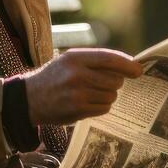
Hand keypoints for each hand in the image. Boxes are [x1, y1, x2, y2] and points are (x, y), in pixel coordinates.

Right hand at [24, 48, 142, 125]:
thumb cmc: (54, 77)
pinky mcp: (77, 110)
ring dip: (107, 96)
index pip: (109, 59)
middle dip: (115, 83)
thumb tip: (128, 66)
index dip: (127, 65)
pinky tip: (88, 103)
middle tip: (104, 83)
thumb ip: (94, 61)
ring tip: (92, 94)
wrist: (29, 98)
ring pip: (111, 96)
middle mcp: (77, 74)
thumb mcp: (70, 60)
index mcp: (76, 57)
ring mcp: (77, 93)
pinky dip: (101, 107)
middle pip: (115, 80)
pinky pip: (104, 108)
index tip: (138, 70)